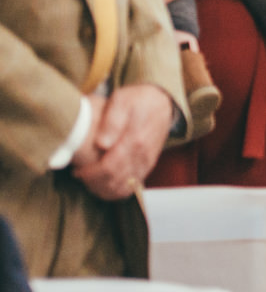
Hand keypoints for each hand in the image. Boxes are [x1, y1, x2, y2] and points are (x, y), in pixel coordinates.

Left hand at [72, 84, 174, 198]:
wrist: (161, 101)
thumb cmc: (138, 100)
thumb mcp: (122, 101)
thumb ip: (112, 121)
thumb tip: (101, 143)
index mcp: (135, 140)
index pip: (109, 167)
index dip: (90, 174)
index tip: (77, 170)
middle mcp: (143, 154)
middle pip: (115, 180)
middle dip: (94, 183)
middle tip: (80, 175)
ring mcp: (146, 161)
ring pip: (125, 187)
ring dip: (105, 189)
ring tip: (90, 182)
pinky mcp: (148, 165)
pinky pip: (133, 186)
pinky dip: (118, 190)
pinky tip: (105, 185)